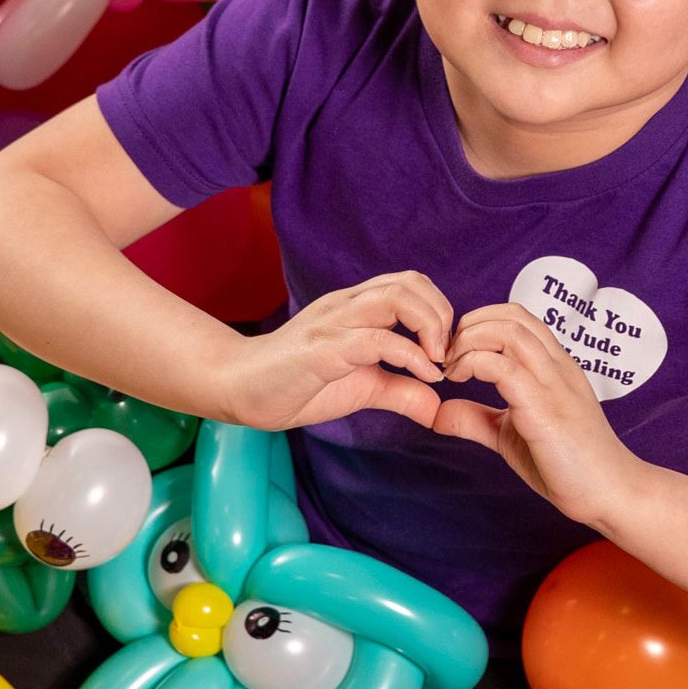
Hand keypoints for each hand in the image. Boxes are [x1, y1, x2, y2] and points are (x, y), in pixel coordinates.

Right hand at [225, 271, 452, 431]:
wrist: (241, 390)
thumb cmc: (298, 384)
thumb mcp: (363, 388)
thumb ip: (400, 391)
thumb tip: (437, 406)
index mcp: (357, 306)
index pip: (412, 283)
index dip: (441, 311)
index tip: (446, 352)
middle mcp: (348, 305)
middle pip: (411, 282)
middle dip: (443, 315)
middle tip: (446, 355)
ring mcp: (335, 323)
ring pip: (396, 297)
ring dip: (430, 326)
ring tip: (436, 361)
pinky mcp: (324, 348)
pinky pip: (377, 339)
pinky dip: (411, 356)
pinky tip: (423, 377)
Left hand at [433, 302, 641, 527]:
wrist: (609, 493)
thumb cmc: (568, 465)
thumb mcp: (510, 434)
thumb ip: (477, 418)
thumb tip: (437, 412)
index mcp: (553, 365)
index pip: (516, 316)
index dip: (477, 324)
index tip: (455, 355)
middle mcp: (556, 365)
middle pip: (510, 314)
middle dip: (468, 327)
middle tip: (447, 360)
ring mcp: (553, 384)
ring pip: (509, 331)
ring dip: (469, 341)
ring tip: (453, 370)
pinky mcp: (545, 409)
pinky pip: (504, 368)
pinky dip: (473, 365)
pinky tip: (460, 384)